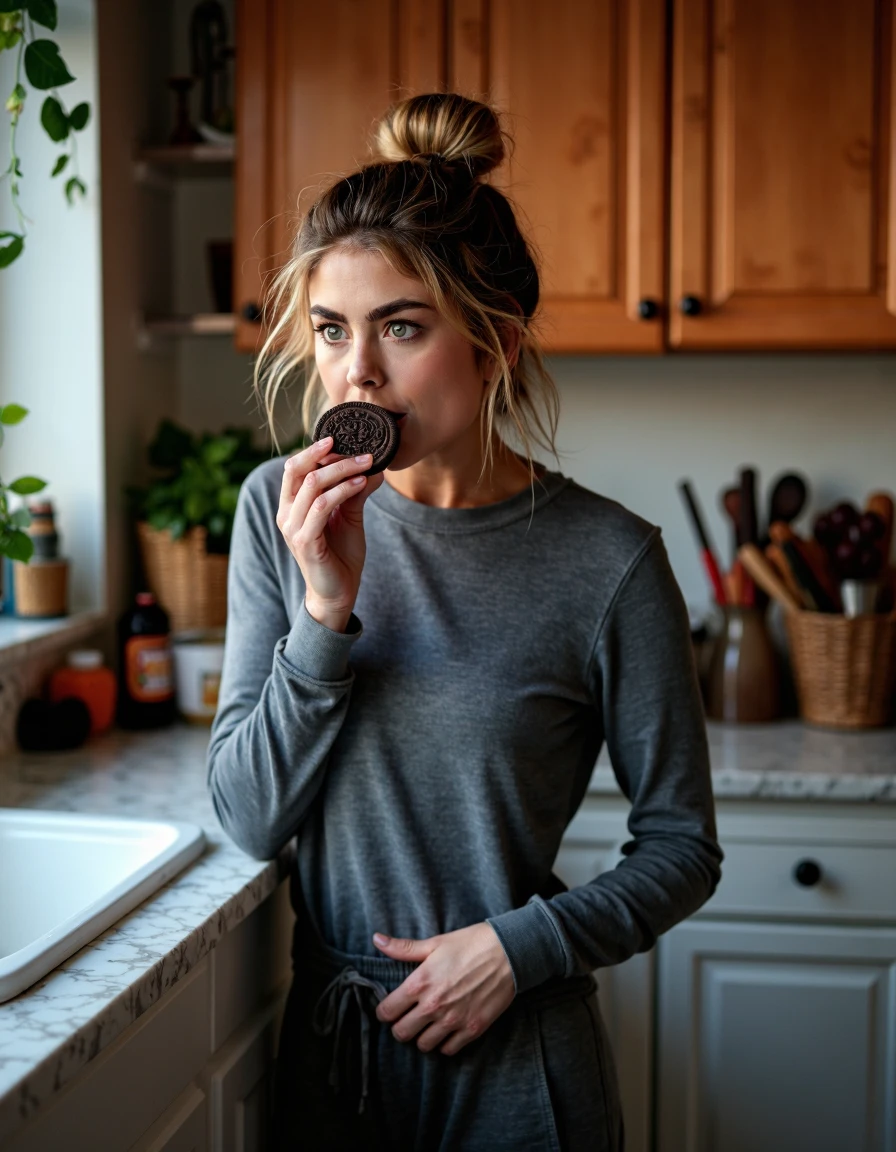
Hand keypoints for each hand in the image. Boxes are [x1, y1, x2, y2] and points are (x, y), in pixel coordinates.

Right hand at [276, 437, 384, 629]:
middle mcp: (286, 515)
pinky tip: (361, 484)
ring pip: (312, 486)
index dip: (314, 451)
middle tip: (357, 449)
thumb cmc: (340, 554)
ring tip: (366, 464)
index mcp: (290, 506)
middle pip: (297, 470)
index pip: (294, 468)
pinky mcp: (305, 542)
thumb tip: (372, 467)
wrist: (339, 592)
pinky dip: (343, 491)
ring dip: (343, 471)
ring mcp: (293, 529)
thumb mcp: (348, 516)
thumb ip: (352, 492)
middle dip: (327, 455)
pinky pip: (321, 507)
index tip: (340, 438)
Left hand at [372, 923, 515, 1055]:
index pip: (387, 1011)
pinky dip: (445, 1043)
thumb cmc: (470, 944)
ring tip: (428, 1024)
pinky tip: (447, 1029)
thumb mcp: (435, 942)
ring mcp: (453, 1020)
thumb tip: (376, 939)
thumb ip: (403, 948)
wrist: (508, 952)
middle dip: (401, 1026)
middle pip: (401, 1033)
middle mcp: (433, 1006)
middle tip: (408, 1018)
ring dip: (422, 1036)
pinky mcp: (472, 1029)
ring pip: (423, 1045)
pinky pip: (449, 1050)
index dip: (385, 1011)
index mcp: (420, 983)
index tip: (391, 1008)